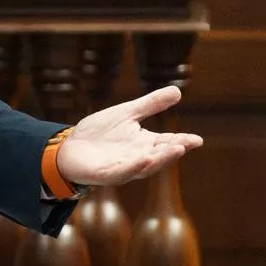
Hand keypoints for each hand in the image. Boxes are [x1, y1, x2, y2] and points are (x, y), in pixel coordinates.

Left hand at [57, 85, 203, 187]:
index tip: (197, 140)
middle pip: (159, 156)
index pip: (168, 142)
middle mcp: (137, 158)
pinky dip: (133, 166)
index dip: (182, 141)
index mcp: (145, 144)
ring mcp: (122, 168)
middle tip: (187, 144)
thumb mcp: (127, 114)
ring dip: (159, 159)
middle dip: (172, 151)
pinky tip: (143, 158)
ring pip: (144, 166)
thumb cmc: (99, 132)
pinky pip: (120, 172)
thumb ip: (150, 105)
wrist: (68, 147)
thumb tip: (178, 91)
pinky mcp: (104, 174)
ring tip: (174, 149)